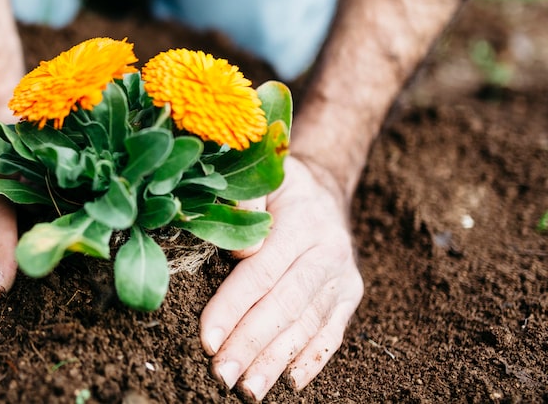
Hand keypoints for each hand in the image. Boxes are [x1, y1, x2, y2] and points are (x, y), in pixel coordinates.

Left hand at [199, 156, 363, 400]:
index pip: (261, 273)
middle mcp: (327, 252)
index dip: (233, 308)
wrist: (324, 186)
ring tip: (249, 390)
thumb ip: (245, 200)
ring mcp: (342, 276)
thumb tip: (239, 249)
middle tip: (222, 375)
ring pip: (307, 325)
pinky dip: (313, 360)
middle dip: (250, 345)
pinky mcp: (351, 294)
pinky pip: (333, 332)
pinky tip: (291, 383)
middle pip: (284, 306)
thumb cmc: (278, 186)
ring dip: (276, 361)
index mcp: (301, 222)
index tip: (208, 340)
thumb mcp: (263, 176)